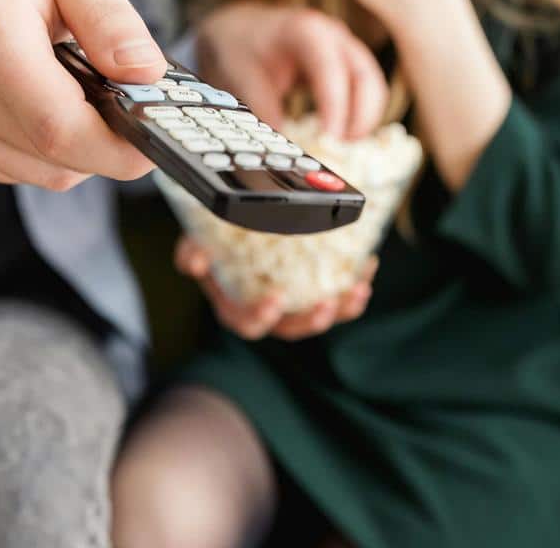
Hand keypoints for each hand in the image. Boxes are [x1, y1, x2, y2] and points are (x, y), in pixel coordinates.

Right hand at [0, 0, 166, 188]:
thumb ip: (109, 18)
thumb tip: (148, 74)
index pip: (59, 127)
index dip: (118, 148)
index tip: (154, 139)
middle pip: (54, 158)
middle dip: (106, 143)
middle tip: (125, 102)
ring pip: (39, 172)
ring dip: (74, 146)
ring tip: (72, 88)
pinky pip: (12, 168)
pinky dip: (41, 147)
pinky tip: (38, 98)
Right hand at [175, 237, 377, 340]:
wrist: (236, 230)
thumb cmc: (215, 240)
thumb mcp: (197, 242)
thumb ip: (192, 251)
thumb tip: (195, 262)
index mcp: (236, 307)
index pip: (248, 323)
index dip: (262, 316)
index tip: (276, 299)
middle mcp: (267, 313)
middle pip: (291, 329)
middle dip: (311, 321)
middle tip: (327, 305)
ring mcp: (294, 305)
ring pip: (320, 317)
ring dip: (342, 309)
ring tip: (358, 289)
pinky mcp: (316, 292)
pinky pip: (339, 297)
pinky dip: (354, 285)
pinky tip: (368, 265)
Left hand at [196, 2, 386, 138]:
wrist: (242, 27)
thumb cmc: (241, 45)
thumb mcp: (242, 75)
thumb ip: (262, 108)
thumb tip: (281, 146)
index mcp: (307, 31)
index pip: (331, 70)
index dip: (335, 107)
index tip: (329, 139)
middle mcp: (334, 36)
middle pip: (366, 77)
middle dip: (361, 117)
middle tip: (341, 148)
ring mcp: (345, 48)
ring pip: (372, 86)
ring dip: (364, 119)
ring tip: (341, 147)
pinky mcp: (347, 64)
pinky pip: (365, 90)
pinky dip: (359, 114)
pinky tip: (341, 135)